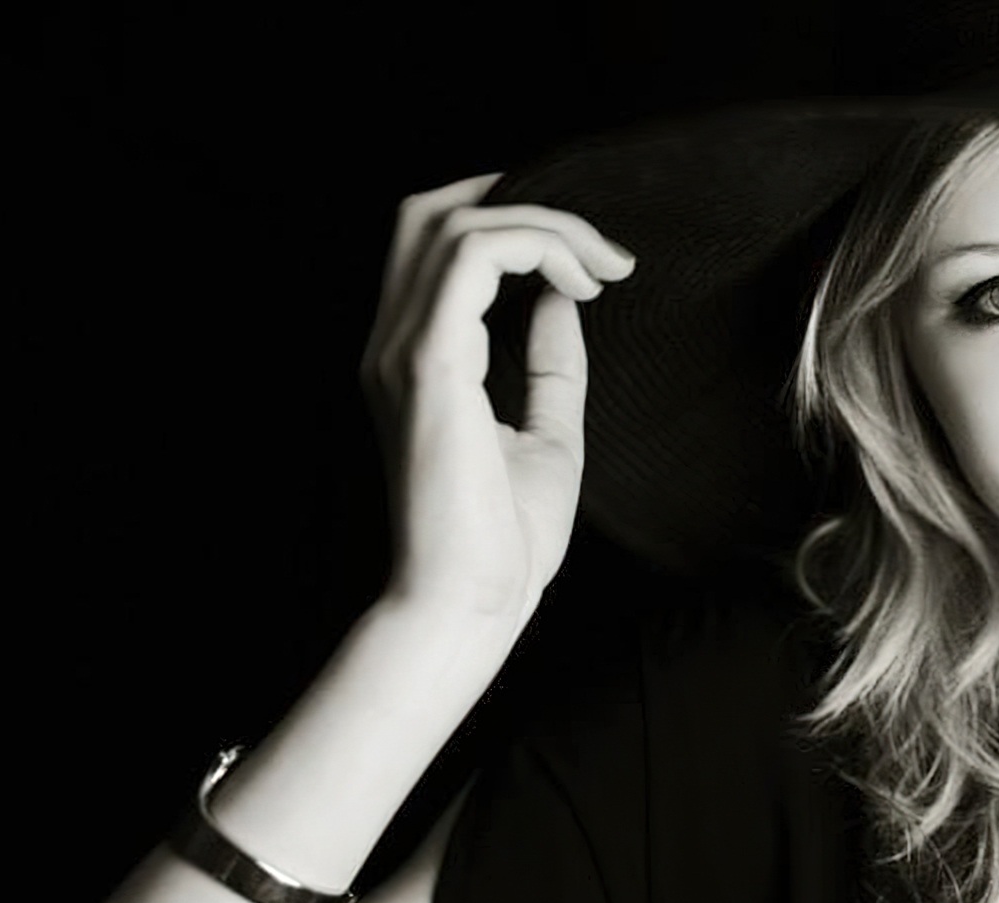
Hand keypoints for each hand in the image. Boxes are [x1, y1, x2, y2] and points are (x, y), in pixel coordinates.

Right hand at [360, 174, 634, 630]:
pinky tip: (582, 286)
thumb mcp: (546, 435)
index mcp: (415, 359)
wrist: (470, 604)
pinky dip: (534, 248)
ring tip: (605, 270)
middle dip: (521, 201)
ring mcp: (402, 351)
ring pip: (455, 223)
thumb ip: (550, 366)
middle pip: (429, 212)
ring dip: (544, 227)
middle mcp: (393, 345)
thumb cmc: (503, 542)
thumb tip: (566, 301)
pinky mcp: (428, 365)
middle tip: (601, 249)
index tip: (589, 257)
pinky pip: (473, 258)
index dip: (509, 219)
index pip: (437, 244)